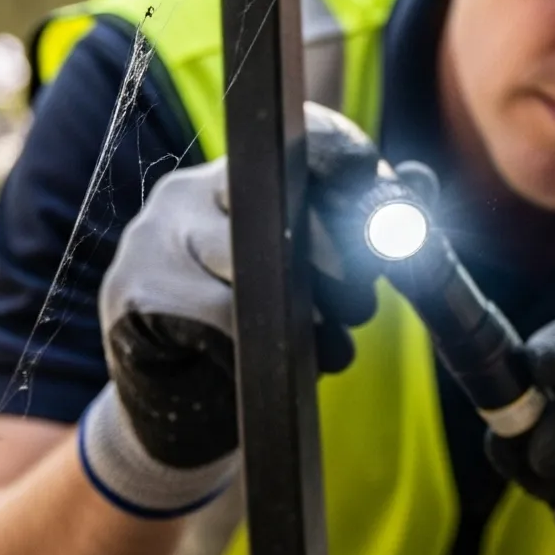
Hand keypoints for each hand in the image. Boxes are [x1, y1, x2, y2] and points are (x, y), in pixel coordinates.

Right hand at [79, 107, 388, 516]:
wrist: (177, 414)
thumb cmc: (258, 337)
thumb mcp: (319, 285)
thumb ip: (364, 235)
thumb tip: (421, 188)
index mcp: (238, 177)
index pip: (295, 140)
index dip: (344, 158)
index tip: (382, 192)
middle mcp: (189, 193)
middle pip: (278, 201)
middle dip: (336, 255)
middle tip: (361, 303)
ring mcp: (153, 238)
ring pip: (248, 260)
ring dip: (304, 311)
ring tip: (329, 345)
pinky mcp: (134, 291)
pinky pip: (214, 313)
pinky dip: (255, 344)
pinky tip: (271, 363)